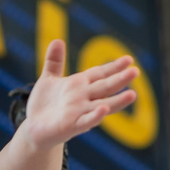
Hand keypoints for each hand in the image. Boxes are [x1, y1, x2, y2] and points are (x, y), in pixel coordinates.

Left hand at [20, 40, 137, 149]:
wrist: (33, 128)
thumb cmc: (44, 105)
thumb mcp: (48, 80)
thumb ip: (54, 62)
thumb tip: (57, 40)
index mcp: (80, 85)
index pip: (100, 74)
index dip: (113, 67)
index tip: (129, 59)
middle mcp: (83, 98)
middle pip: (104, 87)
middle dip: (120, 80)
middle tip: (136, 71)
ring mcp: (79, 112)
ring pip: (102, 105)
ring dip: (117, 101)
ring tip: (133, 94)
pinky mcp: (71, 126)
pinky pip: (85, 121)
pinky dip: (95, 116)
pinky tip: (103, 110)